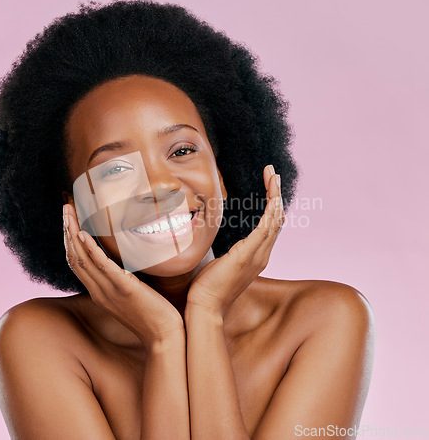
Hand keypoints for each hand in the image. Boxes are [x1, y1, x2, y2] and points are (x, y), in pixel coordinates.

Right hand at [63, 204, 184, 349]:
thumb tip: (123, 262)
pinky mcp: (124, 289)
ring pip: (83, 259)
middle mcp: (99, 291)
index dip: (69, 241)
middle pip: (75, 258)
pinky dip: (91, 250)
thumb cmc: (151, 316)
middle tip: (65, 208)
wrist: (164, 337)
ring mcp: (109, 291)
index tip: (68, 220)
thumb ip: (121, 279)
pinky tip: (83, 235)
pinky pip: (103, 268)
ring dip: (73, 234)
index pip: (77, 263)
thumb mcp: (130, 295)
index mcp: (99, 292)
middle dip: (66, 231)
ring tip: (69, 213)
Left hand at [186, 165, 284, 317]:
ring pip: (274, 221)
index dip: (273, 204)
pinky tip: (273, 198)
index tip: (269, 185)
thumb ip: (228, 251)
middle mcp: (262, 255)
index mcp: (257, 256)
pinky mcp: (247, 256)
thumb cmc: (209, 287)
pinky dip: (271, 212)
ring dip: (275, 196)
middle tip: (273, 173)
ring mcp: (257, 256)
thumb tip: (220, 238)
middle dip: (276, 194)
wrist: (204, 307)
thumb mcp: (222, 262)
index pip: (271, 225)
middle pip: (277, 219)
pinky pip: (265, 230)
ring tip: (273, 176)